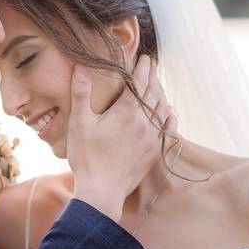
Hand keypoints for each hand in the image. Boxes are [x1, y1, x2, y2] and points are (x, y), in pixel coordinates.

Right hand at [65, 55, 172, 221]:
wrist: (102, 192)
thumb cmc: (87, 158)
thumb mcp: (79, 123)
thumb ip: (81, 92)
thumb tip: (81, 65)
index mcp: (126, 111)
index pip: (140, 82)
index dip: (143, 67)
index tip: (145, 57)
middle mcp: (144, 122)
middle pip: (154, 93)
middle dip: (153, 77)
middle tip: (152, 66)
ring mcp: (152, 138)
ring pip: (162, 110)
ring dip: (161, 94)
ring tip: (158, 85)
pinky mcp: (154, 153)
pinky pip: (168, 130)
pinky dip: (169, 117)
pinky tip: (169, 113)